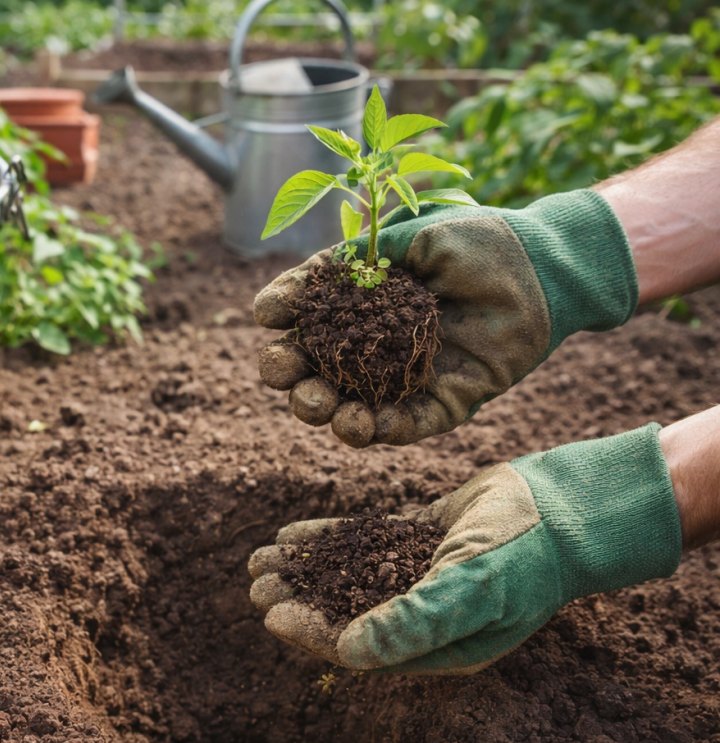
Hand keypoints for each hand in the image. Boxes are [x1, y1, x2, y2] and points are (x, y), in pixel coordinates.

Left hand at [249, 424, 681, 673]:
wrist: (565, 507)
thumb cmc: (524, 555)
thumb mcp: (470, 589)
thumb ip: (412, 621)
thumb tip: (348, 651)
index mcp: (435, 644)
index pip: (360, 646)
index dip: (311, 632)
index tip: (270, 614)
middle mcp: (422, 614)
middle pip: (343, 611)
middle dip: (298, 598)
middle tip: (255, 580)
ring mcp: (418, 574)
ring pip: (346, 576)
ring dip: (304, 570)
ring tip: (259, 558)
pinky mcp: (418, 539)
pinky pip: (362, 544)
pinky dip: (328, 541)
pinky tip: (291, 535)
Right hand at [254, 190, 639, 446]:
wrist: (543, 267)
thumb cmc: (477, 242)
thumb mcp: (406, 239)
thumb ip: (348, 264)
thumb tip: (281, 297)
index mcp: (359, 303)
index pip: (306, 318)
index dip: (281, 319)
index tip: (270, 315)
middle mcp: (375, 345)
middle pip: (315, 370)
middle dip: (288, 375)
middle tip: (283, 371)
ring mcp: (406, 378)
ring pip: (349, 407)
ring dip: (323, 412)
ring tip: (318, 406)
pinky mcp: (444, 404)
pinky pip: (404, 427)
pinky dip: (378, 431)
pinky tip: (359, 425)